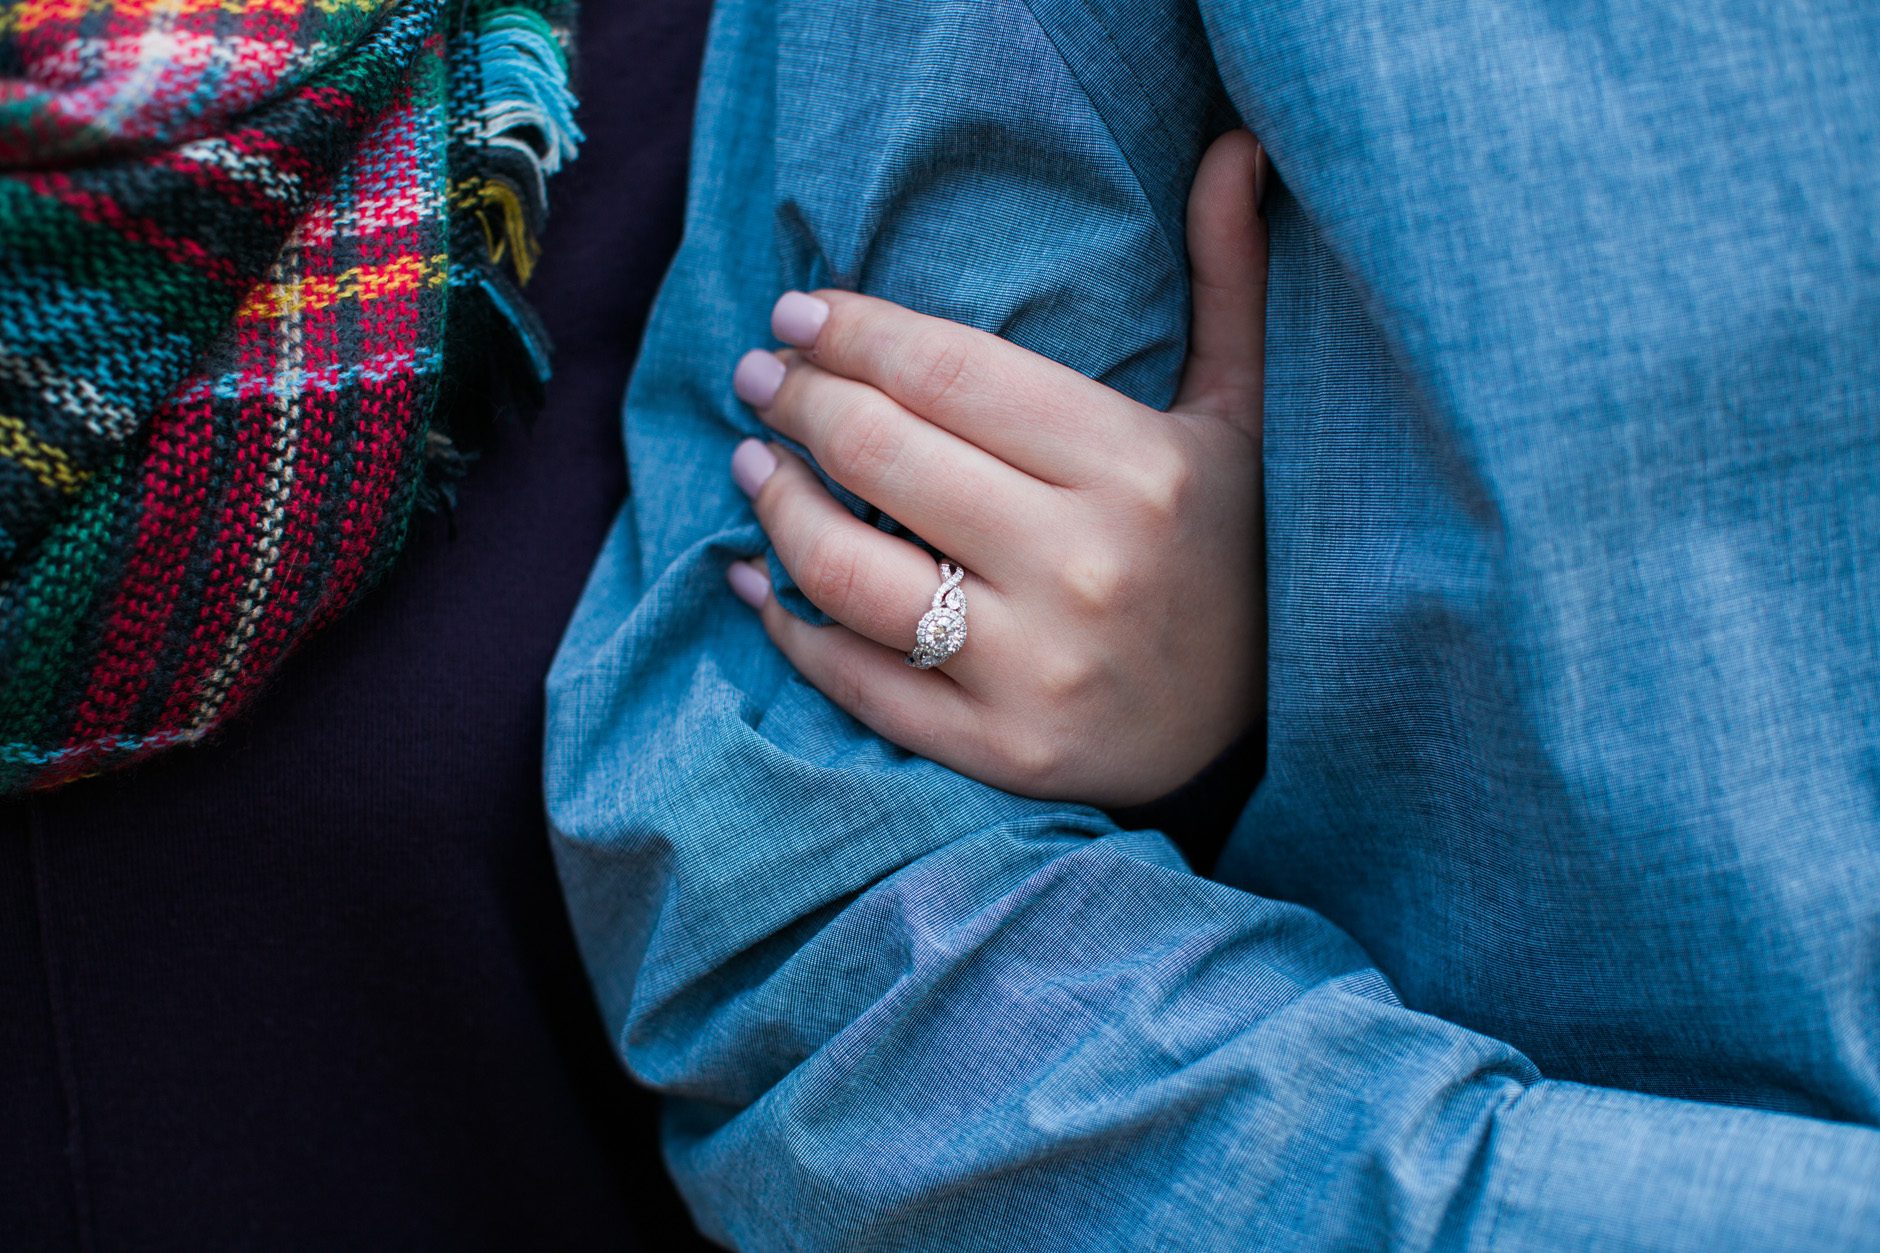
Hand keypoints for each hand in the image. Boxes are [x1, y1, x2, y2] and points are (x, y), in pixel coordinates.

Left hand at [724, 131, 1268, 806]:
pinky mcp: (999, 749)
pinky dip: (788, 627)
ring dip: (777, 505)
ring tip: (753, 464)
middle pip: (884, 454)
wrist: (1261, 727)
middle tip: (761, 377)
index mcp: (1136, 468)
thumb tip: (1236, 151)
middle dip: (799, 400)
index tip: (798, 312)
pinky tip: (755, 580)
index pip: (948, 373)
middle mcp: (1082, 566)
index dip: (854, 332)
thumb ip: (1229, 282)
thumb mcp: (1241, 415)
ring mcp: (1037, 667)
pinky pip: (857, 681)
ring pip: (849, 571)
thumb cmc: (1232, 549)